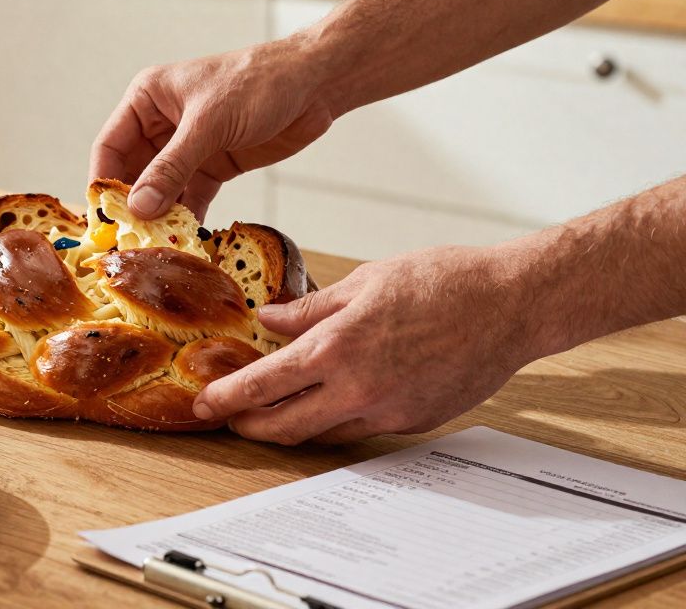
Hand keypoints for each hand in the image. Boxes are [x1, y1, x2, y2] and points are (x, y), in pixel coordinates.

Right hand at [89, 35, 335, 220]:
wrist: (315, 84)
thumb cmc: (258, 82)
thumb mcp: (209, 124)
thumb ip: (172, 167)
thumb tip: (139, 207)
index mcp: (148, 100)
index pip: (110, 146)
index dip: (103, 184)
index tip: (101, 220)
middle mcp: (161, 125)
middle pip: (132, 173)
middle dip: (131, 208)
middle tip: (126, 244)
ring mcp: (188, 148)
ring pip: (161, 190)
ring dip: (158, 218)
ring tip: (153, 250)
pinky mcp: (214, 166)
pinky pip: (190, 198)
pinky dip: (186, 219)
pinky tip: (183, 243)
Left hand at [191, 245, 541, 443]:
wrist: (511, 305)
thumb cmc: (443, 282)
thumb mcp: (366, 281)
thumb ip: (312, 308)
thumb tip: (269, 318)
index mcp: (338, 348)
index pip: (264, 385)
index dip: (227, 399)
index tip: (205, 404)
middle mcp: (358, 389)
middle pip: (284, 428)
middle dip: (248, 427)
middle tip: (229, 418)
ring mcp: (387, 412)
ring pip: (321, 434)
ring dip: (291, 427)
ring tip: (272, 410)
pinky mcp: (412, 422)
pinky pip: (360, 429)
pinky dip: (335, 419)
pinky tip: (330, 400)